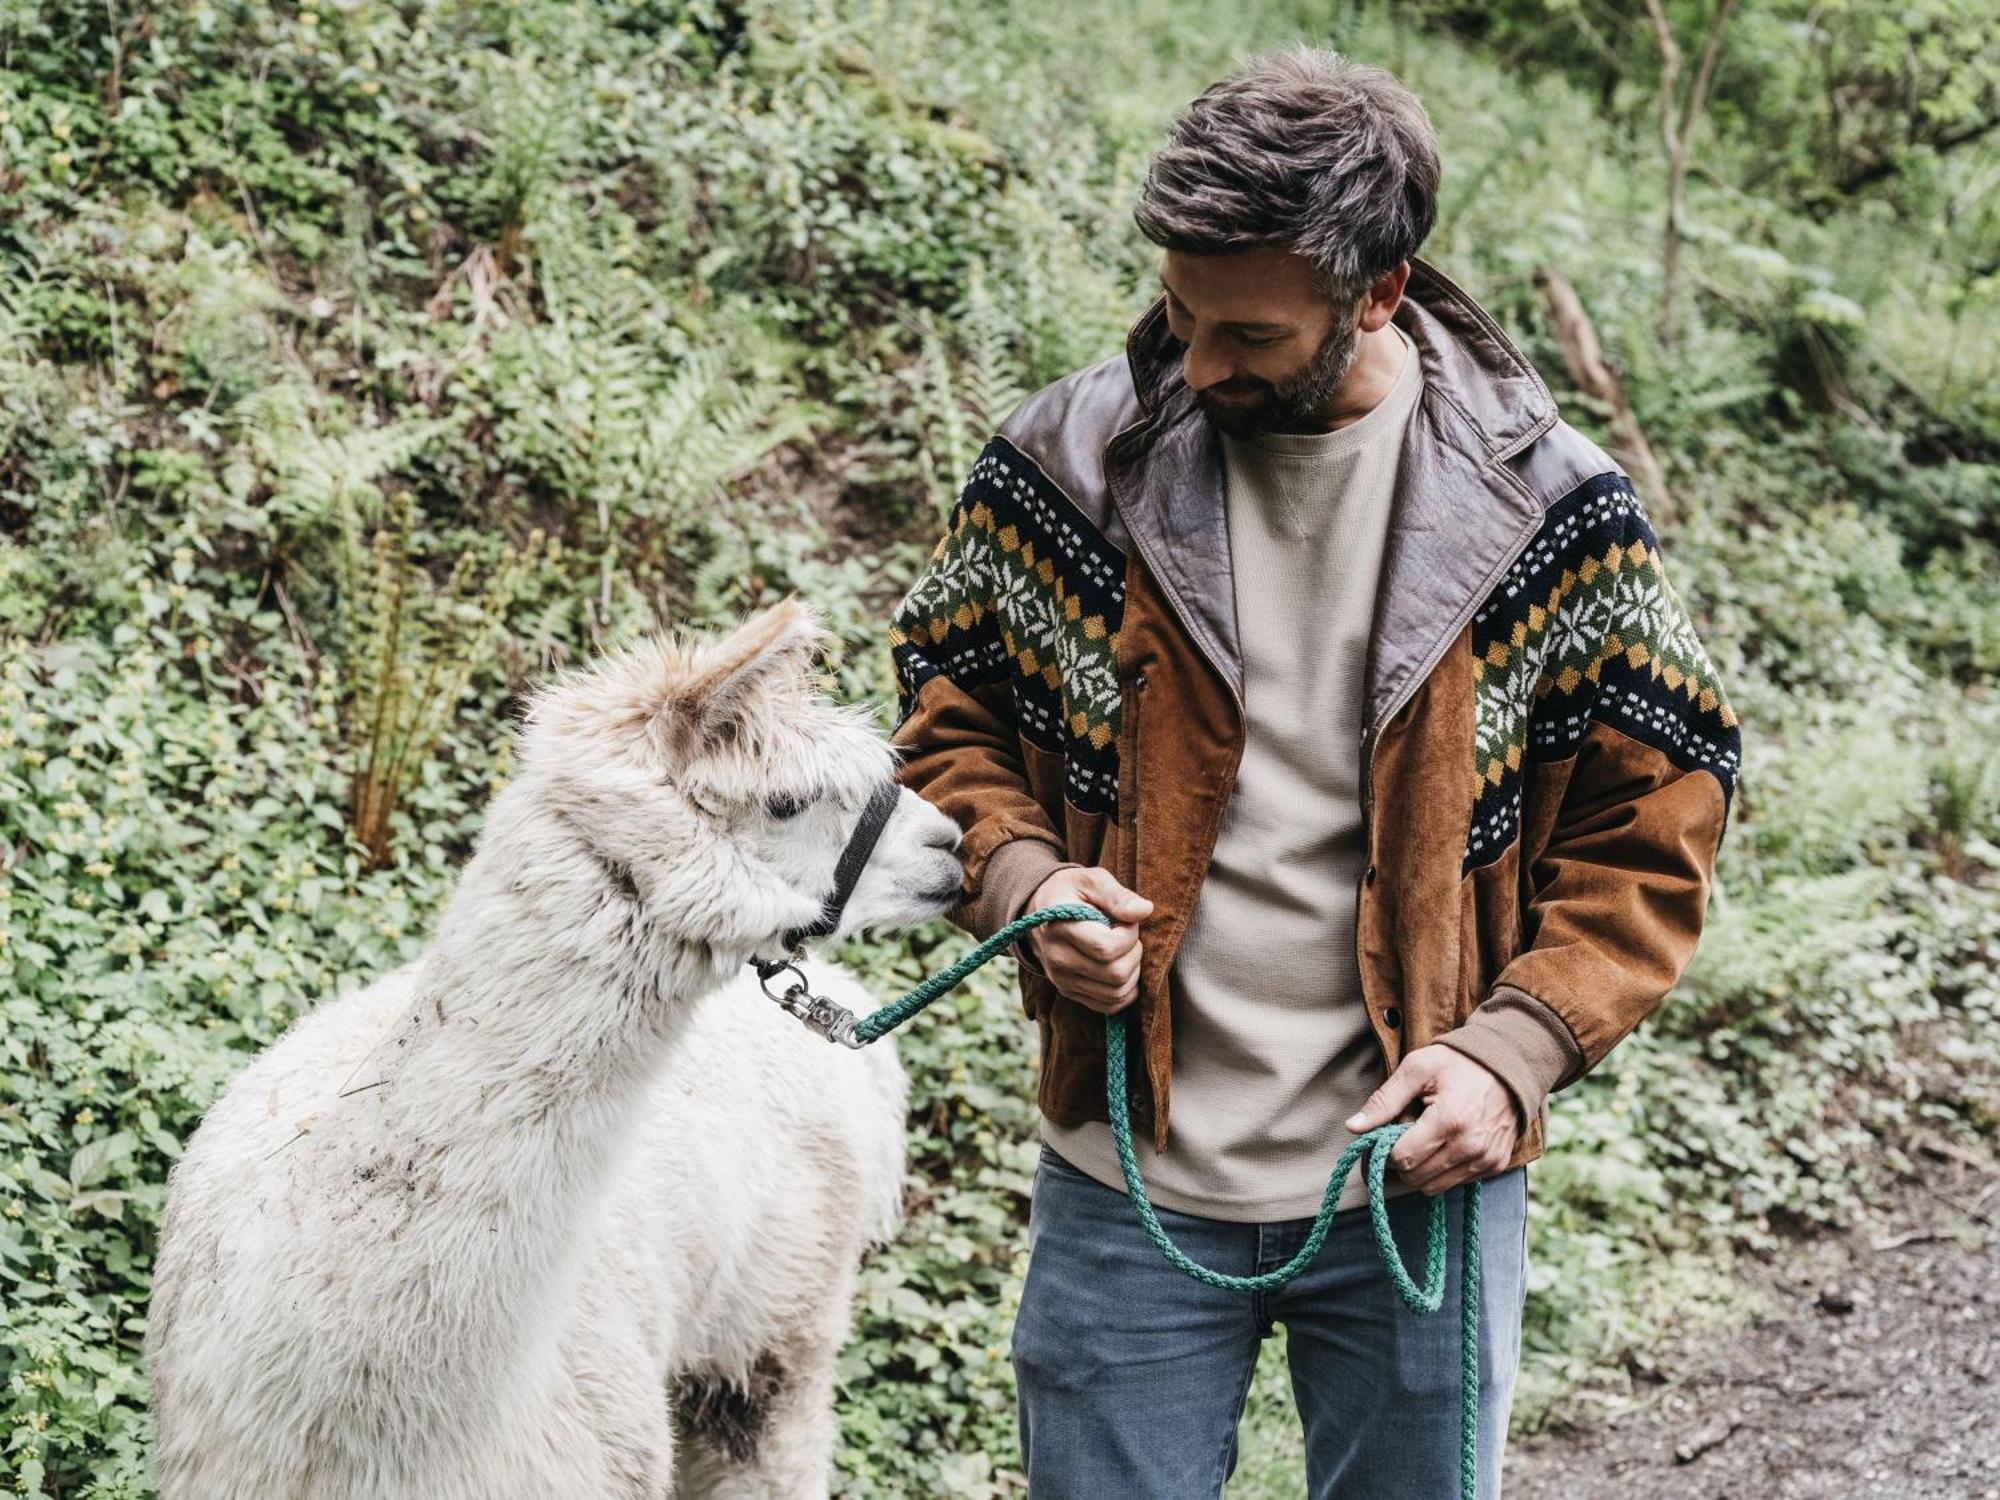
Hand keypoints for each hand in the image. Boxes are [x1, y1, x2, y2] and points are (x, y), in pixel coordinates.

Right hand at [1021, 866, 1152, 1014]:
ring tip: (1123, 950)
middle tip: (1127, 934)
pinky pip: (1109, 1005)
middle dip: (1134, 953)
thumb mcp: (1091, 880)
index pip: (1107, 948)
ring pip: (1116, 993)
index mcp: (1060, 927)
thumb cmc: (1071, 892)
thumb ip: (1117, 895)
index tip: (1127, 921)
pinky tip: (1122, 967)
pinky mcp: (1069, 992)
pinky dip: (1125, 991)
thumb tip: (1145, 910)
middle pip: (1115, 974)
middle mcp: (1058, 959)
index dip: (1129, 935)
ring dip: (1132, 972)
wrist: (1040, 910)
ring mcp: (1062, 980)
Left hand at [1344, 1045, 1520, 1195]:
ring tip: (1428, 1136)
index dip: (1387, 1148)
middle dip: (1403, 1159)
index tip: (1389, 1132)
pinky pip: (1455, 1183)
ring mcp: (1486, 1159)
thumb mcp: (1416, 1069)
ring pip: (1433, 1187)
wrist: (1509, 1066)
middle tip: (1408, 1132)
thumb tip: (1353, 1128)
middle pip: (1415, 1177)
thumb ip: (1384, 1100)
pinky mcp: (1495, 1165)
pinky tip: (1447, 1143)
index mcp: (1449, 1121)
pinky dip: (1443, 1169)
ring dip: (1422, 1168)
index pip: (1402, 1158)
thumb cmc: (1458, 1063)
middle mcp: (1470, 1146)